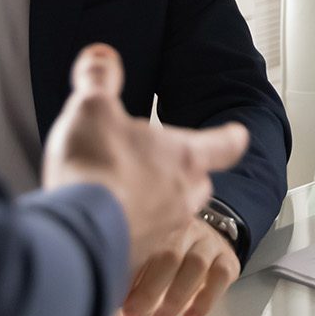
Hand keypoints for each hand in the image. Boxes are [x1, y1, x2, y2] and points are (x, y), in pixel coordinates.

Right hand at [43, 44, 248, 267]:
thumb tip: (100, 54)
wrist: (76, 234)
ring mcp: (160, 233)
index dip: (231, 137)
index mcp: (182, 158)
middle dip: (189, 175)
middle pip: (200, 185)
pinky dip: (131, 233)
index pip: (223, 145)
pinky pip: (143, 245)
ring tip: (132, 195)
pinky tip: (108, 225)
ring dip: (158, 205)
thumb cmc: (95, 167)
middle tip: (169, 166)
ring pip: (172, 217)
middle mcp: (181, 197)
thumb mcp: (92, 107)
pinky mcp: (135, 260)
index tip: (238, 135)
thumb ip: (99, 79)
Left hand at [120, 215, 241, 315]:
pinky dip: (206, 299)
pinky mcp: (228, 257)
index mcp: (159, 223)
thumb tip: (107, 298)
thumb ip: (129, 270)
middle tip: (132, 315)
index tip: (114, 297)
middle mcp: (186, 227)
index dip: (127, 272)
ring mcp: (209, 240)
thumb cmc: (163, 253)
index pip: (143, 243)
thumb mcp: (144, 254)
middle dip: (149, 288)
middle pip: (169, 254)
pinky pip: (221, 275)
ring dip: (176, 296)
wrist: (204, 240)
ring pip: (196, 264)